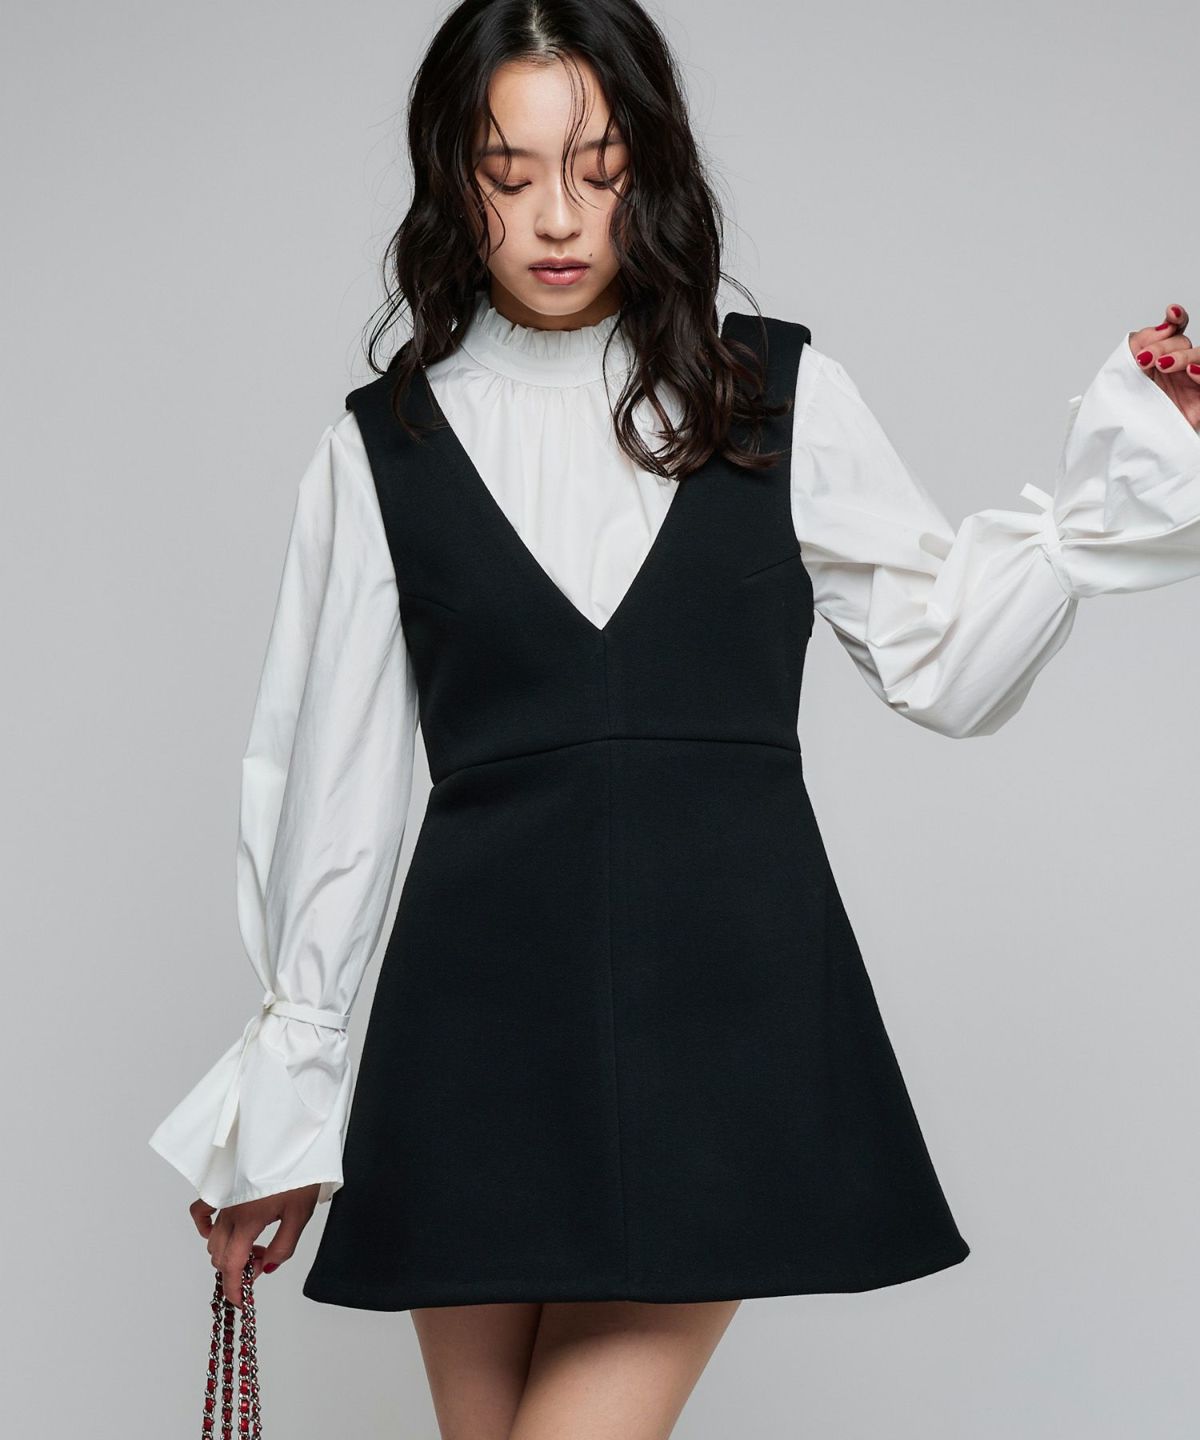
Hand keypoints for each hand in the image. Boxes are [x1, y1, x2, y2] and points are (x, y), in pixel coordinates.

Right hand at [189, 1183, 321, 1307]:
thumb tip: (266, 1269)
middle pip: (221, 1256)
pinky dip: (205, 1227)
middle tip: (265, 1262)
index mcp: (248, 1221)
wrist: (294, 1140)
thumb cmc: (299, 1175)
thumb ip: (283, 1248)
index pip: (231, 1265)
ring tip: (257, 1245)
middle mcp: (230, 1212)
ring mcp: (223, 1200)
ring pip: (213, 1239)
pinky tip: (221, 1232)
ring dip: (230, 1252)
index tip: (243, 1301)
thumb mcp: (300, 1216)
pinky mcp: (223, 1189)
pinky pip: (202, 1211)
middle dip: (239, 1269)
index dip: (234, 1289)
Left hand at [1128, 302, 1199, 427]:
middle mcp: (1177, 367)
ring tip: (1163, 364)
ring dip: (1182, 355)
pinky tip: (1190, 371)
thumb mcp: (1123, 370)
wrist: (1123, 441)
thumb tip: (1164, 326)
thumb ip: (1140, 342)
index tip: (1171, 313)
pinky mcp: (1199, 400)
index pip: (1175, 330)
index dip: (1177, 318)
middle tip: (1145, 359)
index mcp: (1160, 357)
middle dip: (1164, 345)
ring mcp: (1190, 383)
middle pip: (1183, 342)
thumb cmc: (1124, 408)